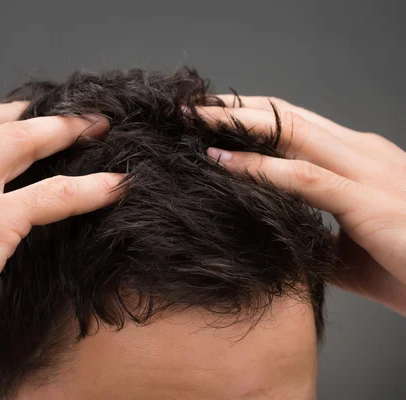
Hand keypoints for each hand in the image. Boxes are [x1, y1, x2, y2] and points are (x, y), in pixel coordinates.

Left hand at [198, 96, 405, 314]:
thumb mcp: (350, 250)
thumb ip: (315, 234)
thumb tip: (277, 237)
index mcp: (359, 160)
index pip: (296, 126)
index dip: (252, 119)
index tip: (211, 121)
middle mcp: (361, 153)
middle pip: (288, 116)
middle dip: (237, 109)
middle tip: (191, 109)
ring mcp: (366, 171)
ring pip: (293, 132)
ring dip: (239, 124)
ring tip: (196, 122)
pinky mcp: (368, 200)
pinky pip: (304, 176)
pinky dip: (260, 167)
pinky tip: (224, 162)